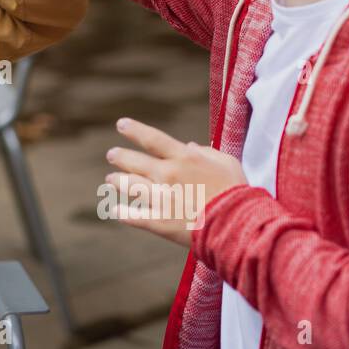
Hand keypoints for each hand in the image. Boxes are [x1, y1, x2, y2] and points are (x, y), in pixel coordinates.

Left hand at [101, 117, 246, 246]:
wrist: (237, 223)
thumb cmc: (236, 191)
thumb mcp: (227, 163)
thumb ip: (207, 152)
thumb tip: (191, 146)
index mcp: (184, 158)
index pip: (152, 139)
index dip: (134, 130)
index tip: (121, 124)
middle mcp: (167, 174)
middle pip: (134, 162)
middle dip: (120, 156)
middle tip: (112, 154)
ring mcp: (161, 198)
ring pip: (130, 186)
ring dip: (117, 181)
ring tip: (111, 179)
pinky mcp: (160, 222)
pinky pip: (135, 216)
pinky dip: (123, 213)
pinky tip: (115, 210)